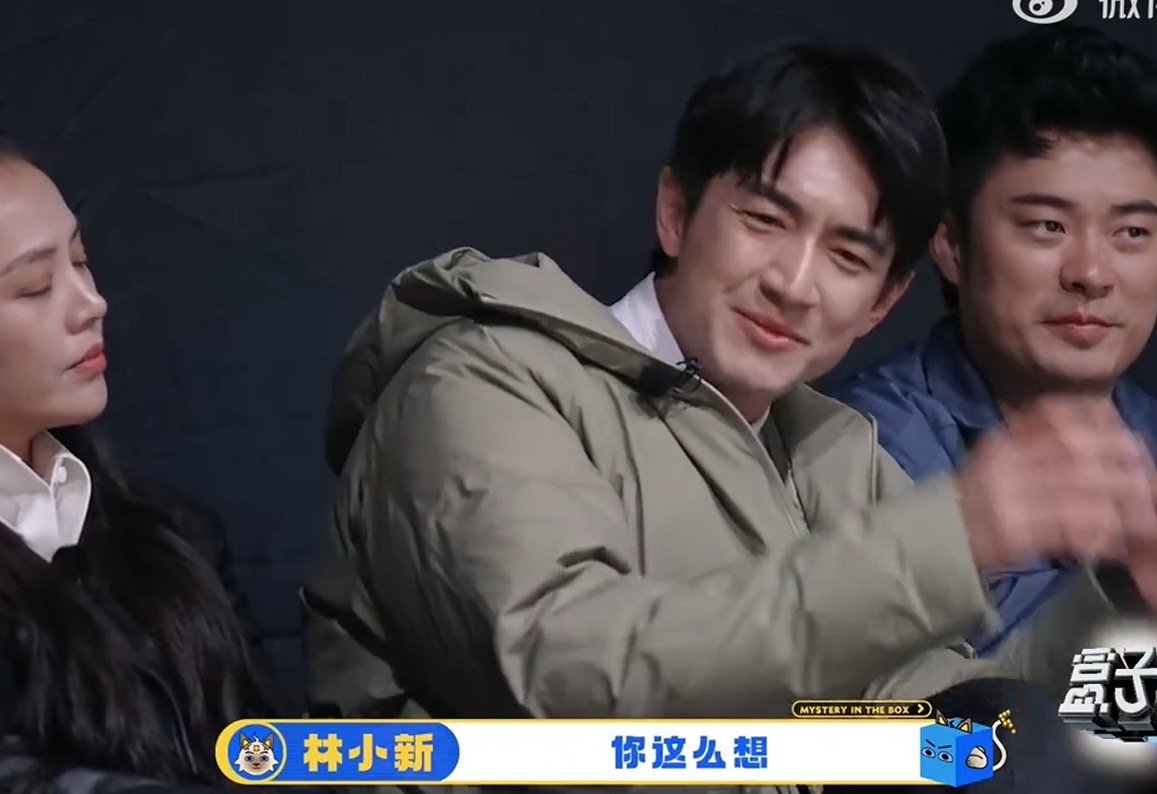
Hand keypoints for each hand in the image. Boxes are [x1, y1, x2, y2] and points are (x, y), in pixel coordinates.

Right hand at [956, 396, 1156, 573]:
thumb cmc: (974, 496)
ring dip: (1117, 504)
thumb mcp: (997, 457)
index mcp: (1001, 443)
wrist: (937, 536)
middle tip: (1146, 474)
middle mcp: (1005, 466)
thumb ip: (1035, 439)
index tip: (1126, 432)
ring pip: (1077, 494)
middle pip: (1074, 456)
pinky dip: (1096, 535)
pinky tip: (1118, 541)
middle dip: (1117, 465)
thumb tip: (1093, 424)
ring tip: (1145, 513)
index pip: (1053, 421)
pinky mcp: (1014, 536)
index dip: (1097, 425)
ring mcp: (1008, 501)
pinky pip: (1066, 532)